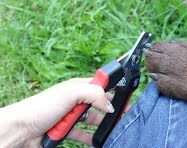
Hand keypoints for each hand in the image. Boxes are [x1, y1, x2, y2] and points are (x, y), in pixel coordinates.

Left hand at [0, 78, 114, 146]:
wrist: (20, 130)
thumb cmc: (41, 107)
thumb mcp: (70, 94)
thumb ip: (94, 94)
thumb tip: (109, 105)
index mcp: (78, 87)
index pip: (101, 85)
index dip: (114, 90)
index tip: (126, 98)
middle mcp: (75, 100)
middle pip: (99, 104)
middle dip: (112, 110)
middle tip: (124, 116)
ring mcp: (71, 115)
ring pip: (93, 120)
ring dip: (102, 125)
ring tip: (114, 130)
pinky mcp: (66, 130)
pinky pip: (83, 134)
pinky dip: (91, 137)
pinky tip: (98, 141)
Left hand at [145, 41, 186, 141]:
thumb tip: (181, 56)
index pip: (164, 44)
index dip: (159, 51)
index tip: (159, 56)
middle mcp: (182, 55)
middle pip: (154, 51)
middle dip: (152, 59)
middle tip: (155, 67)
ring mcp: (178, 69)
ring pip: (151, 64)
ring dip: (152, 70)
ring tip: (160, 76)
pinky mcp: (176, 86)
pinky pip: (158, 82)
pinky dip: (159, 84)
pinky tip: (166, 87)